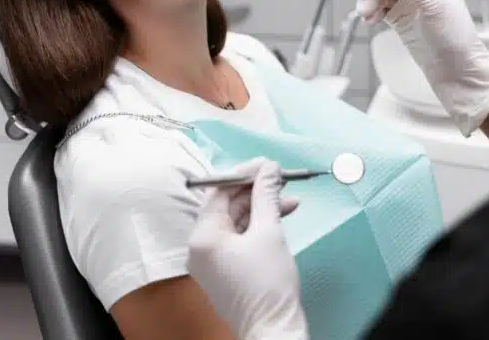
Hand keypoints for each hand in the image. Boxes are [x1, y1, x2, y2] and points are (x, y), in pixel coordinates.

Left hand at [187, 159, 308, 339]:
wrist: (273, 329)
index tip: (268, 164)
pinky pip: (239, 238)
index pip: (219, 191)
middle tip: (280, 177)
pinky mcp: (225, 270)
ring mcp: (211, 261)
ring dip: (261, 207)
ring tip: (288, 197)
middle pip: (227, 205)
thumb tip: (268, 168)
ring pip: (236, 221)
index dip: (245, 173)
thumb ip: (267, 195)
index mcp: (203, 237)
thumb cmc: (268, 284)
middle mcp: (200, 248)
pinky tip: (281, 215)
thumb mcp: (269, 231)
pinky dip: (258, 226)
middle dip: (256, 190)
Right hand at [355, 0, 488, 135]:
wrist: (457, 72)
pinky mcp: (403, 22)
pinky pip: (382, 9)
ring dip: (371, 2)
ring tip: (366, 16)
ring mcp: (411, 6)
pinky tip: (371, 21)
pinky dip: (374, 13)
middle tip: (363, 5)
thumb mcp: (430, 2)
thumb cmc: (454, 36)